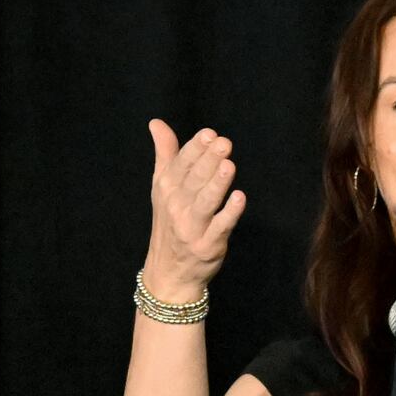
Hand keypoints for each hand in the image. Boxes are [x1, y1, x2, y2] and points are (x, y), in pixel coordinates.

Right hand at [143, 119, 244, 305]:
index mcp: (167, 188)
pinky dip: (229, 214)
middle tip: (224, 144)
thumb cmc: (169, 222)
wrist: (168, 272)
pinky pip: (219, 228)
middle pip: (195, 180)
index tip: (209, 134)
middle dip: (209, 161)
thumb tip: (156, 123)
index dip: (196, 148)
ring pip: (205, 202)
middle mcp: (177, 206)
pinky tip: (239, 199)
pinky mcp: (207, 246)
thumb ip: (165, 154)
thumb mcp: (162, 187)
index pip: (182, 163)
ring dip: (217, 184)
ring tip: (228, 165)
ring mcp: (191, 227)